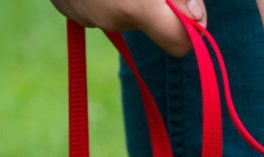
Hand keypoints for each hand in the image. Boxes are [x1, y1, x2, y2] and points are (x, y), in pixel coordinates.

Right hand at [49, 0, 206, 55]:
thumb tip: (196, 19)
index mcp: (136, 7)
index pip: (180, 44)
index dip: (189, 30)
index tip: (189, 10)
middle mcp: (110, 19)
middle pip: (151, 25)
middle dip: (156, 6)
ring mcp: (84, 17)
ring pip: (124, 16)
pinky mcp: (66, 11)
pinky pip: (99, 9)